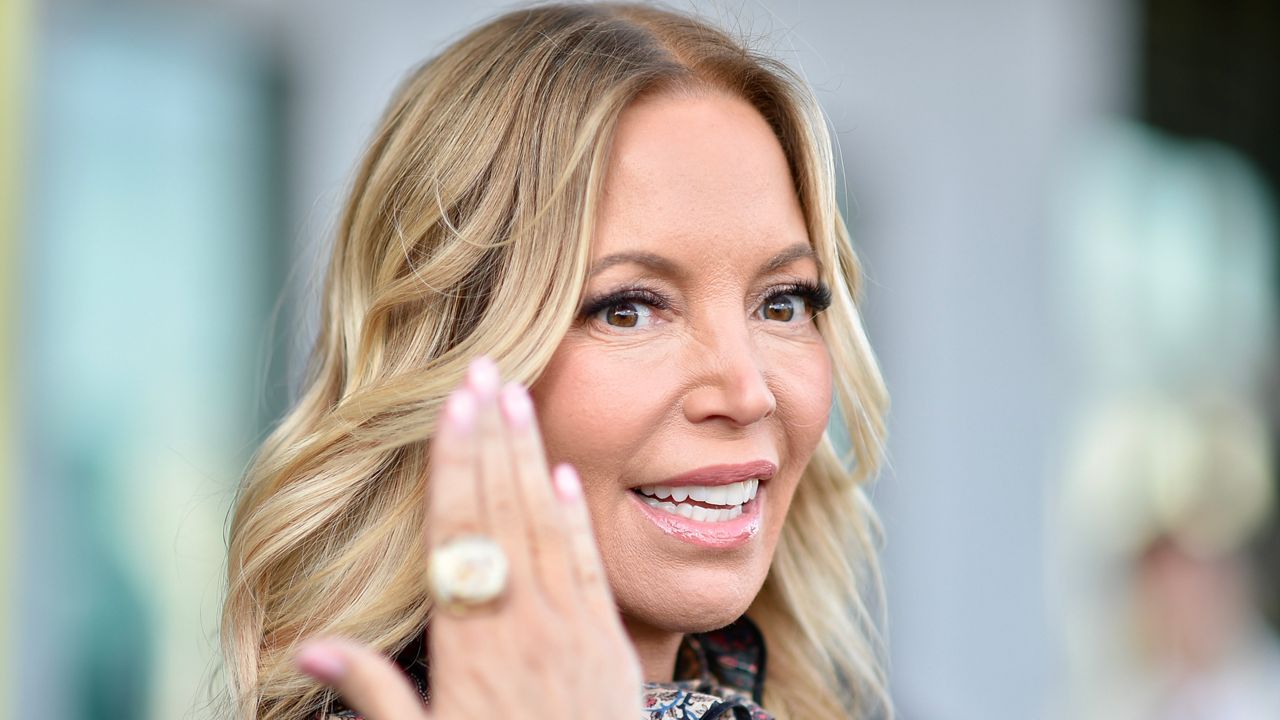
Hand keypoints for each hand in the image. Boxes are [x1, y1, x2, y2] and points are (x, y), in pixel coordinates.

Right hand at [295, 356, 643, 717]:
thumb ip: (376, 697)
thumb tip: (308, 652)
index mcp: (470, 647)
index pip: (457, 536)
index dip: (454, 468)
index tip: (452, 409)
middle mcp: (520, 625)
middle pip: (500, 514)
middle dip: (490, 439)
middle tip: (483, 369)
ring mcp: (569, 630)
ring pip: (544, 527)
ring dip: (530, 458)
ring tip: (519, 397)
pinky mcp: (608, 644)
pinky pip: (587, 569)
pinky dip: (575, 520)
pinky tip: (565, 475)